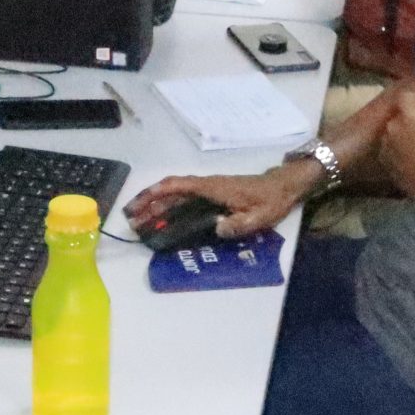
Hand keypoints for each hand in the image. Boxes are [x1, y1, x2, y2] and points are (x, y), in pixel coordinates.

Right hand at [126, 166, 319, 238]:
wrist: (283, 186)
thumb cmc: (271, 199)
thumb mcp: (259, 216)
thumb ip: (239, 223)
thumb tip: (217, 228)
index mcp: (213, 188)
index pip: (178, 186)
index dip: (157, 193)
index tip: (139, 203)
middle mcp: (206, 186)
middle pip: (171, 192)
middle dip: (149, 204)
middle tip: (131, 220)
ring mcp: (208, 190)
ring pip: (176, 196)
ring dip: (157, 207)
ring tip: (141, 223)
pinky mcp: (212, 196)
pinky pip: (185, 200)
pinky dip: (171, 209)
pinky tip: (164, 222)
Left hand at [378, 91, 414, 203]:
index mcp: (408, 116)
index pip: (406, 97)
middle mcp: (392, 125)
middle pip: (399, 114)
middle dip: (409, 117)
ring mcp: (384, 142)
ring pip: (392, 129)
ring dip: (401, 131)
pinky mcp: (382, 156)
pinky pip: (388, 144)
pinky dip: (396, 146)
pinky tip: (408, 156)